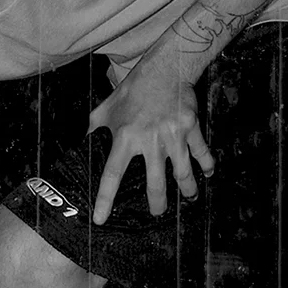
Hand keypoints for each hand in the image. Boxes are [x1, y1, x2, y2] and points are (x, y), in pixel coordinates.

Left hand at [88, 61, 214, 224]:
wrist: (165, 68)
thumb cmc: (133, 90)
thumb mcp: (106, 108)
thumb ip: (92, 129)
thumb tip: (79, 145)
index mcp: (125, 137)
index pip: (112, 174)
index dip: (105, 199)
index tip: (101, 219)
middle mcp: (150, 140)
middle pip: (155, 183)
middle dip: (158, 203)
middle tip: (158, 212)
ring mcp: (173, 135)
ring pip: (183, 173)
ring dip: (187, 190)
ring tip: (188, 199)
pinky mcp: (191, 128)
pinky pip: (202, 152)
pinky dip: (207, 165)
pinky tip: (208, 175)